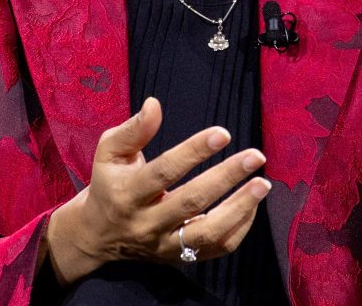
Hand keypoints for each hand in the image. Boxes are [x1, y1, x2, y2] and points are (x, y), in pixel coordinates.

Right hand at [44, 97, 271, 284]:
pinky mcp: (180, 258)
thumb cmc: (110, 183)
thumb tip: (155, 104)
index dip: (193, 152)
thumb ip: (133, 129)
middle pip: (191, 202)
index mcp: (127, 193)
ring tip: (262, 184)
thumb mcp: (110, 152)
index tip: (223, 133)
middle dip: (226, 177)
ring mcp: (165, 245)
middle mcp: (146, 223)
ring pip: (207, 232)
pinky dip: (239, 228)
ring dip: (240, 208)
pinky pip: (216, 249)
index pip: (164, 172)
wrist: (99, 235)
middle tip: (255, 156)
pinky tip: (252, 205)